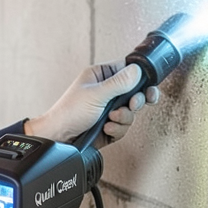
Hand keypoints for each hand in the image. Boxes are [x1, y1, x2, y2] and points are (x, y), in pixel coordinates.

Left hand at [24, 61, 159, 145]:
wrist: (59, 138)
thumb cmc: (69, 112)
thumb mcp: (96, 94)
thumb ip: (118, 83)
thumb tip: (137, 70)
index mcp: (101, 76)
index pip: (128, 70)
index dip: (141, 78)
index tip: (148, 88)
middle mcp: (106, 91)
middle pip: (135, 92)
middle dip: (135, 101)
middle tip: (132, 104)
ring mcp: (108, 108)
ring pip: (131, 112)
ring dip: (123, 118)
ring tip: (110, 119)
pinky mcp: (110, 125)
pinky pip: (124, 126)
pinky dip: (117, 129)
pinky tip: (106, 128)